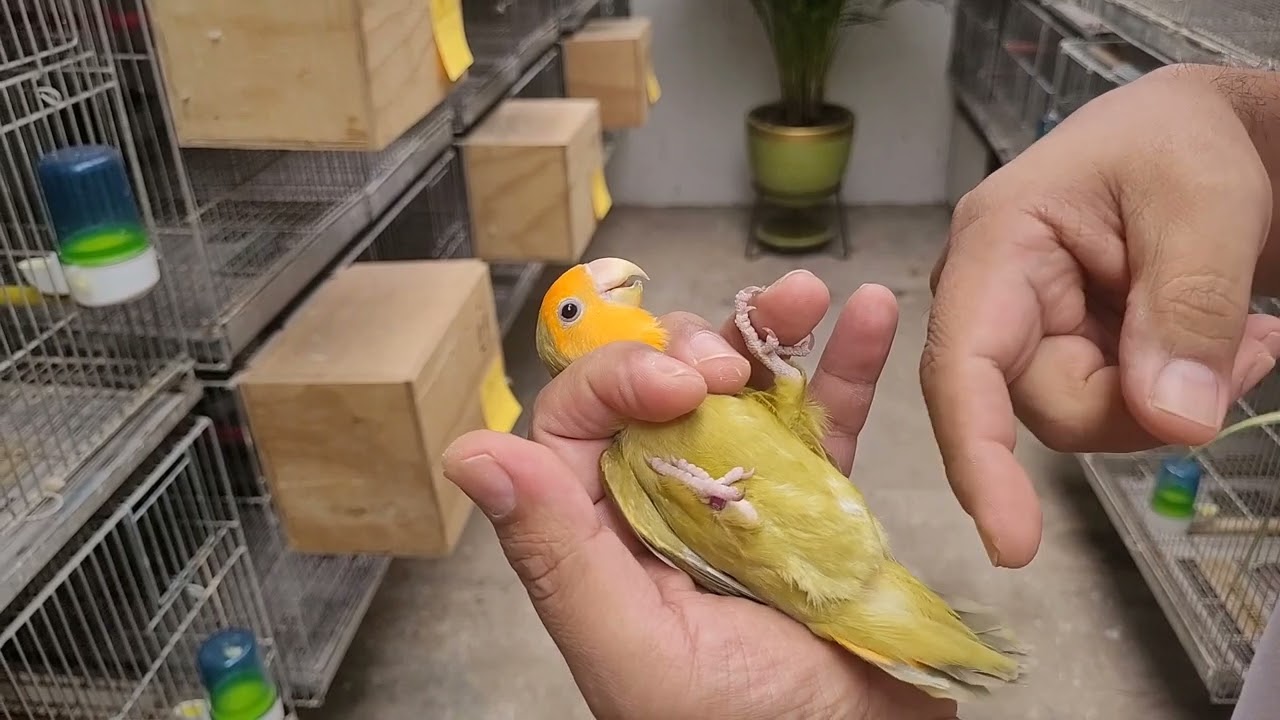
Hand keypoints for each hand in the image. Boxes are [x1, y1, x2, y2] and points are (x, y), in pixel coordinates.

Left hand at [444, 272, 955, 719]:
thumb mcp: (637, 650)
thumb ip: (559, 556)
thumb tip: (474, 452)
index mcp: (598, 537)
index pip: (574, 421)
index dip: (618, 379)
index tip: (682, 384)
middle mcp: (658, 504)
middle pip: (652, 386)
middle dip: (691, 346)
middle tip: (732, 367)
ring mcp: (738, 495)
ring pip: (735, 386)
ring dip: (767, 328)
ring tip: (805, 300)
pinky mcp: (811, 500)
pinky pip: (821, 418)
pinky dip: (844, 363)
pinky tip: (863, 314)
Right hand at [921, 65, 1279, 568]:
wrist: (1201, 132)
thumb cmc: (1183, 141)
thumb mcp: (1206, 207)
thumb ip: (1186, 309)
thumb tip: (1172, 423)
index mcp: (995, 246)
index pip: (965, 367)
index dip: (978, 459)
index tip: (1013, 544)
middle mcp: (991, 299)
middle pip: (1045, 409)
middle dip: (1147, 404)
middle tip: (1245, 351)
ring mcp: (1027, 330)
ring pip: (1086, 419)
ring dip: (1174, 397)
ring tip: (1242, 331)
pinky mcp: (1064, 351)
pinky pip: (1115, 409)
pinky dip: (1177, 393)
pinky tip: (1223, 339)